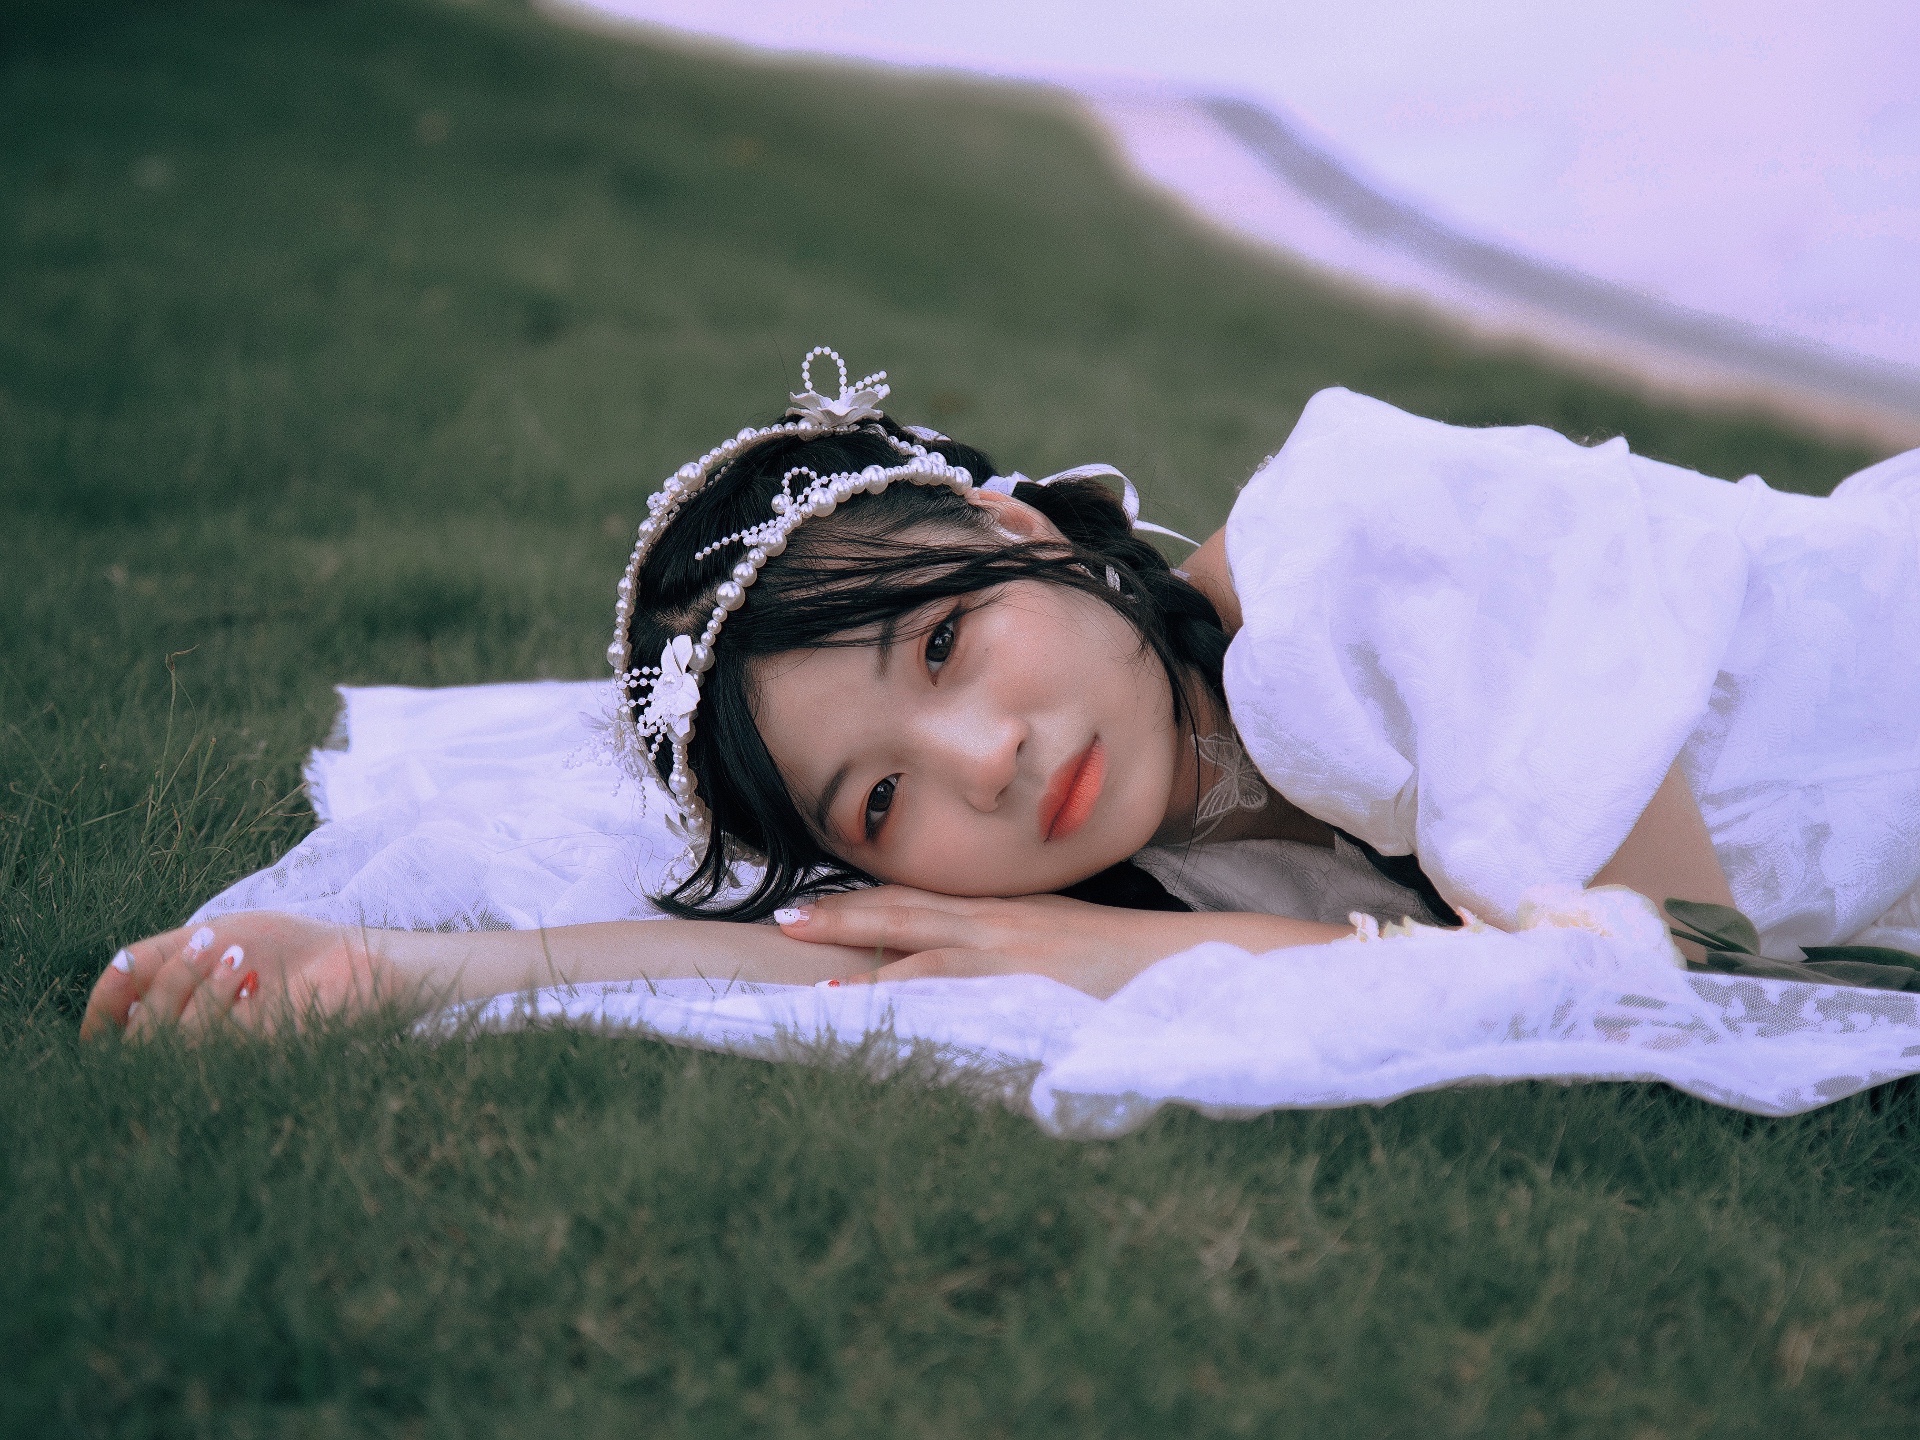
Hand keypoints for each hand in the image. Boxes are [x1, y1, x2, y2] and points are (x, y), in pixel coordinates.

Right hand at [81, 912, 391, 1041]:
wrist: (361, 961)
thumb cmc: (290, 950)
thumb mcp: (218, 937)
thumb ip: (166, 954)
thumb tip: (114, 969)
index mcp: (180, 1024)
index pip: (117, 1037)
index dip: (104, 1010)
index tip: (121, 974)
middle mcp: (200, 1054)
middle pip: (138, 1043)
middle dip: (164, 985)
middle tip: (208, 944)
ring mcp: (232, 1064)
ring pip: (173, 1047)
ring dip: (194, 991)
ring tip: (235, 956)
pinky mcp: (264, 1066)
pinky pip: (217, 1048)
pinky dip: (224, 1003)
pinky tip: (252, 975)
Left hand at [775, 886, 1185, 997]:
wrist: (1187, 962)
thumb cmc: (1134, 963)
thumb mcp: (1066, 944)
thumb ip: (1020, 953)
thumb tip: (984, 976)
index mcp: (1007, 908)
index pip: (924, 899)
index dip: (869, 901)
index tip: (821, 905)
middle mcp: (1000, 918)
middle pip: (906, 909)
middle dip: (843, 914)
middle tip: (784, 918)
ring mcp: (1009, 947)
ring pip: (917, 943)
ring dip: (860, 958)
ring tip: (812, 978)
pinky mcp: (1022, 978)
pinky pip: (949, 981)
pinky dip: (902, 990)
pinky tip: (866, 1007)